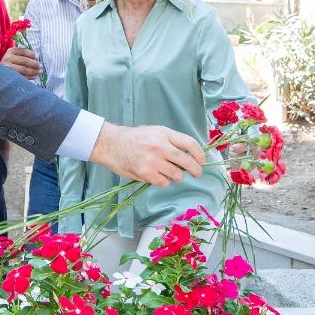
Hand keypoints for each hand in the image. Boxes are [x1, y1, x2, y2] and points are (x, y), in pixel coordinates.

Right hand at [1, 46, 43, 80]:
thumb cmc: (10, 62)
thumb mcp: (14, 55)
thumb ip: (23, 55)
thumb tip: (37, 57)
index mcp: (11, 51)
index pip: (23, 51)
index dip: (32, 54)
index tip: (37, 57)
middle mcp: (8, 58)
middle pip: (24, 60)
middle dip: (34, 64)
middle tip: (41, 66)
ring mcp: (7, 68)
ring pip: (23, 69)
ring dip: (33, 71)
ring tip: (39, 72)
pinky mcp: (8, 76)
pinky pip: (21, 76)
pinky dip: (29, 77)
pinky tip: (34, 77)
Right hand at [90, 123, 204, 187]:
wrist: (111, 143)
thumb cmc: (134, 138)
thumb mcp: (154, 132)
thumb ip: (171, 141)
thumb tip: (190, 155)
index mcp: (164, 134)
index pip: (190, 144)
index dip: (200, 154)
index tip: (203, 161)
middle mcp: (160, 146)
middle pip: (187, 161)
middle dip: (196, 170)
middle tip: (197, 173)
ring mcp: (153, 160)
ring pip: (177, 175)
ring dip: (177, 176)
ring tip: (172, 174)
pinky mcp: (145, 173)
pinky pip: (164, 183)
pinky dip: (164, 182)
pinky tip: (158, 176)